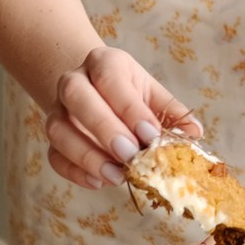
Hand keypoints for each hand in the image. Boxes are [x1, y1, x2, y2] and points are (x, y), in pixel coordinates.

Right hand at [45, 46, 200, 190]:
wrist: (95, 92)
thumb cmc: (130, 94)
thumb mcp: (153, 95)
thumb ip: (173, 113)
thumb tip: (194, 133)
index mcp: (104, 62)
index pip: (111, 78)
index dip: (130, 109)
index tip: (150, 135)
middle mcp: (74, 80)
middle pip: (77, 97)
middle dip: (105, 129)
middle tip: (130, 155)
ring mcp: (58, 109)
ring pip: (59, 129)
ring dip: (88, 156)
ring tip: (117, 175)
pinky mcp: (51, 138)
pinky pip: (54, 155)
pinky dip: (74, 171)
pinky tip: (98, 182)